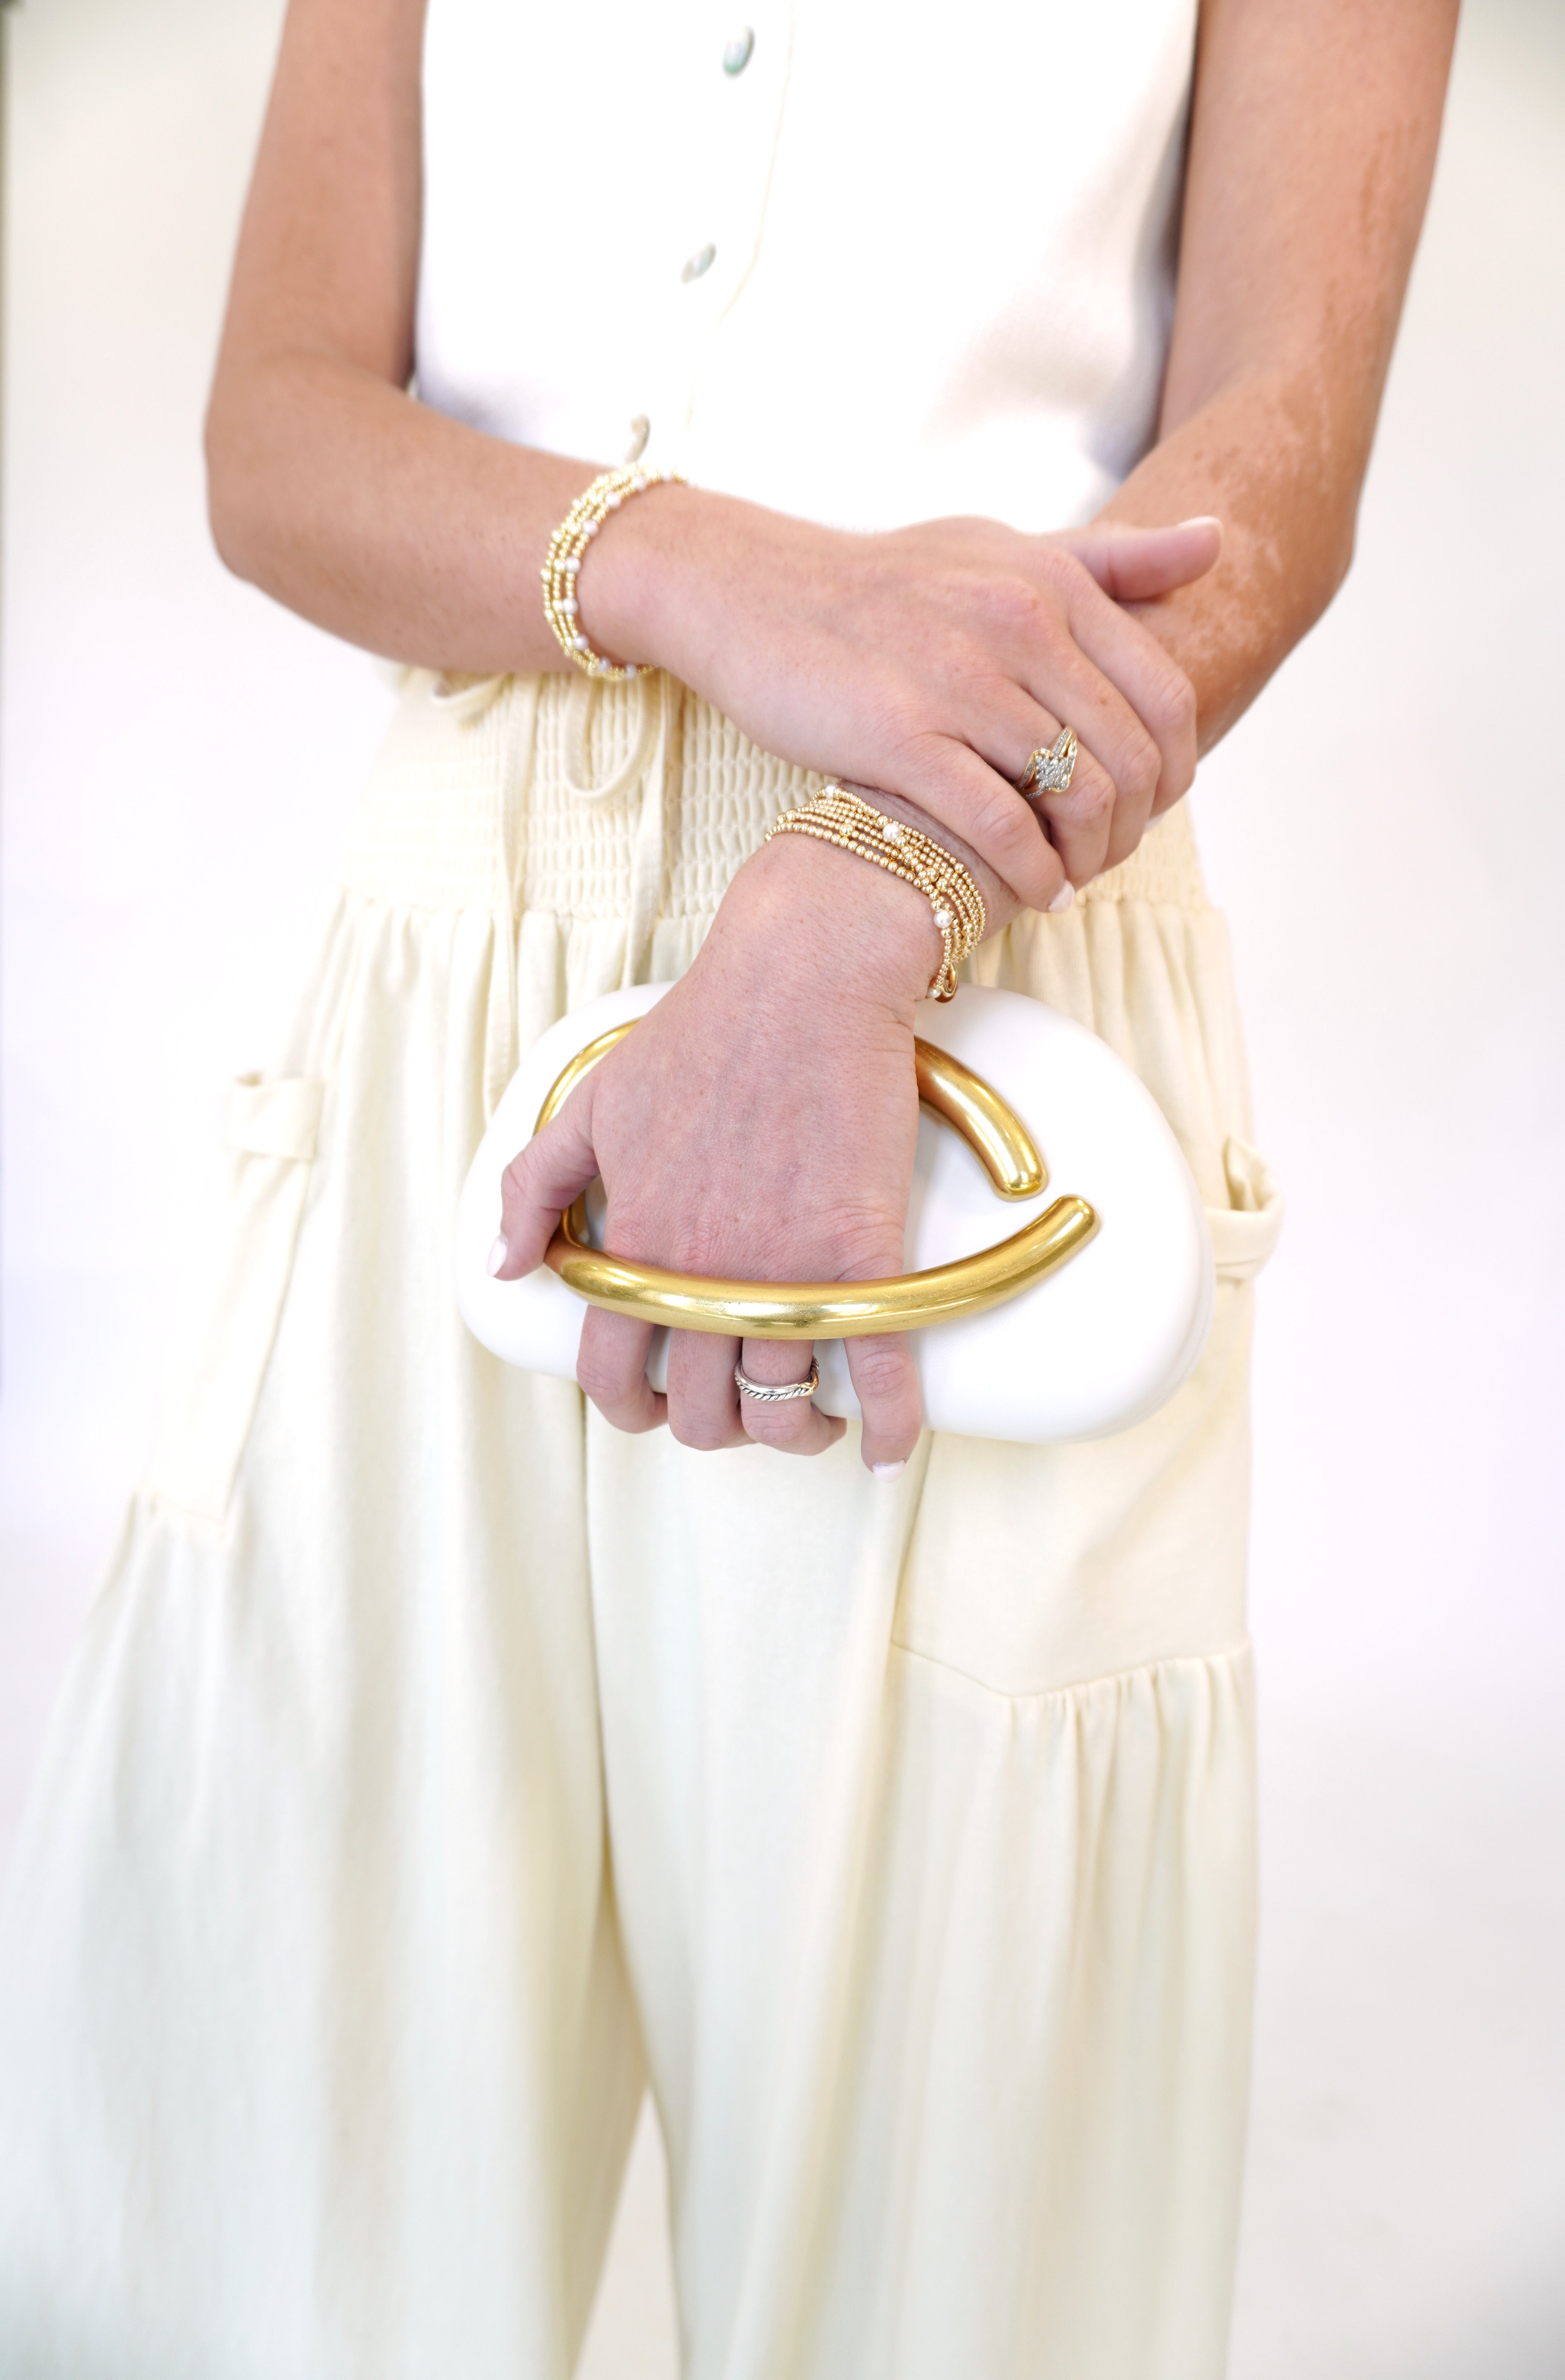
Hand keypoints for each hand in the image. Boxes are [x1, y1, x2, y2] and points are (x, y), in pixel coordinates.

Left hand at [489, 827, 969, 1467]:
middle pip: (702, 1412)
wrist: (803, 980)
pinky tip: (890, 1448)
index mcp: (638, 1247)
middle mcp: (705, 1278)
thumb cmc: (699, 1031)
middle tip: (741, 1406)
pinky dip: (892, 1426)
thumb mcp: (589, 1103)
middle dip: (717, 1427)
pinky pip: (882, 1373)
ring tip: (807, 1416)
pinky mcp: (861, 1258)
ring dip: (792, 1433)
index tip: (659, 1406)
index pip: (613, 1376)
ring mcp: (786, 1274)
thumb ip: (532, 1186)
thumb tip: (503, 1263)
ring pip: (781, 1409)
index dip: (631, 1409)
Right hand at [581, 498, 1220, 907]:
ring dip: (1088, 859)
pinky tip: (1031, 893)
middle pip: (1130, 756)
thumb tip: (1216, 540)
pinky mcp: (899, 738)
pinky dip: (1032, 874)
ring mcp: (957, 682)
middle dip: (1135, 827)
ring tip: (1071, 879)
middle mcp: (1017, 624)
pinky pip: (1001, 827)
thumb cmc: (884, 583)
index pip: (1165, 696)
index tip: (1149, 808)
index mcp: (1051, 582)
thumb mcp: (1001, 549)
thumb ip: (1109, 558)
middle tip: (1109, 859)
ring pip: (1075, 796)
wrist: (753, 592)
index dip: (1174, 771)